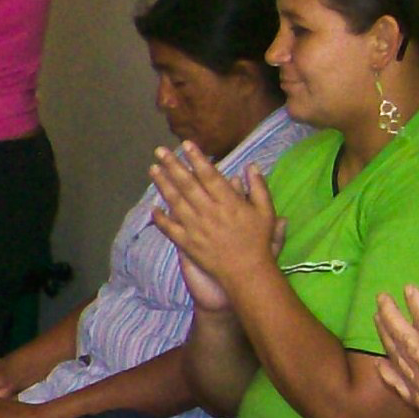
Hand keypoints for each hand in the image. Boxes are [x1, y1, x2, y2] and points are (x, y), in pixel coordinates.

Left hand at [148, 142, 280, 310]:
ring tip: (153, 169)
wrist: (247, 272)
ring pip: (175, 202)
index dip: (197, 159)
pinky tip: (153, 207)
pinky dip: (160, 217)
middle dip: (172, 165)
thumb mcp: (266, 212)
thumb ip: (257, 187)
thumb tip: (250, 165)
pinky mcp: (187, 243)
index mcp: (228, 202)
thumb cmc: (258, 241)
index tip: (187, 145)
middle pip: (187, 184)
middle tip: (160, 151)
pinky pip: (169, 228)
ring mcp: (195, 227)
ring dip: (162, 185)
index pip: (209, 175)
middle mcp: (209, 212)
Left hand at [375, 285, 418, 417]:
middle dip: (391, 315)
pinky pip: (397, 384)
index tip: (408, 289)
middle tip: (380, 298)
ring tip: (375, 318)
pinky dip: (386, 373)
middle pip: (406, 337)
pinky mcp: (418, 401)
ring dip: (384, 335)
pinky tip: (379, 364)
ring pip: (397, 355)